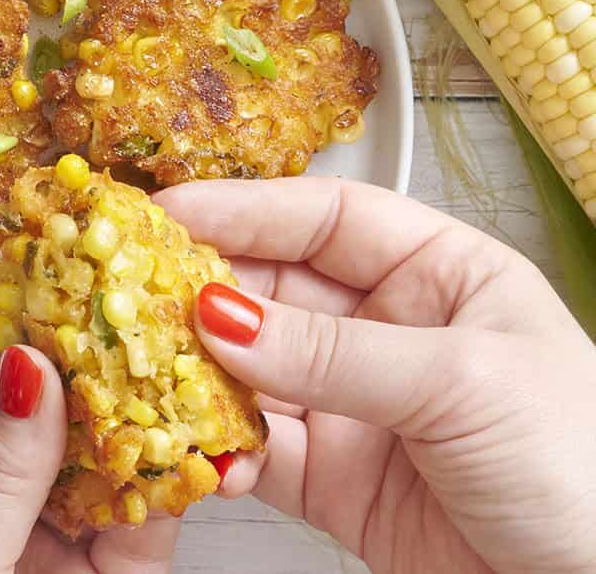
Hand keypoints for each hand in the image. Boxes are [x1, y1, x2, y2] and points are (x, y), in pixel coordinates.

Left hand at [0, 271, 181, 573]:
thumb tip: (32, 370)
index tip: (23, 259)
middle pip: (35, 400)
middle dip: (75, 337)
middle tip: (115, 269)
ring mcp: (57, 535)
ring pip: (103, 446)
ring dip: (141, 391)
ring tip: (173, 325)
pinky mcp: (119, 573)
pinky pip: (152, 512)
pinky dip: (182, 468)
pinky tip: (203, 420)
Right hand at [155, 177, 595, 573]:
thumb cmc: (584, 466)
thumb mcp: (462, 382)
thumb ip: (334, 352)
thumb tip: (222, 317)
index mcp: (438, 273)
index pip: (324, 218)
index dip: (243, 209)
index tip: (167, 212)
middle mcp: (389, 329)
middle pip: (274, 289)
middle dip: (204, 292)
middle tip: (136, 293)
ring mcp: (356, 404)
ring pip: (252, 370)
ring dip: (199, 373)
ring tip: (151, 371)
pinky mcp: (334, 478)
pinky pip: (257, 450)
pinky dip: (222, 451)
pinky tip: (206, 451)